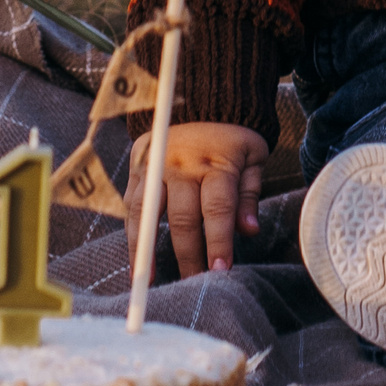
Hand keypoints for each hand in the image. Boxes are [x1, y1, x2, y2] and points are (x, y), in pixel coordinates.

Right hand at [125, 121, 270, 275]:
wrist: (199, 100)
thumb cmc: (233, 139)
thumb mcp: (253, 159)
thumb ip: (250, 195)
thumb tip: (250, 231)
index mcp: (216, 162)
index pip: (218, 209)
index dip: (219, 241)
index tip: (220, 270)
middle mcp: (182, 164)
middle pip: (183, 218)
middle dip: (189, 255)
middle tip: (194, 285)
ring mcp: (156, 164)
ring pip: (148, 213)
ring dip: (148, 250)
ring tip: (150, 280)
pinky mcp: (137, 166)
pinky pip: (131, 204)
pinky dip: (132, 232)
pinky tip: (136, 258)